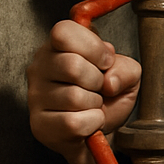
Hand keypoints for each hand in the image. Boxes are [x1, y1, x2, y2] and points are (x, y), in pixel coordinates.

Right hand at [26, 20, 141, 163]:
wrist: (104, 131)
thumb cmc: (110, 97)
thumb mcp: (127, 74)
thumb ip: (126, 67)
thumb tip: (109, 81)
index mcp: (57, 47)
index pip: (64, 31)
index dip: (94, 48)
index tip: (106, 62)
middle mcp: (40, 68)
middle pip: (72, 65)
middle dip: (97, 80)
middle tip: (97, 88)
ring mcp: (36, 97)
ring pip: (74, 96)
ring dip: (95, 104)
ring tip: (91, 105)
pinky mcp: (40, 125)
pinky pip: (74, 122)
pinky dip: (92, 123)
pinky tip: (88, 121)